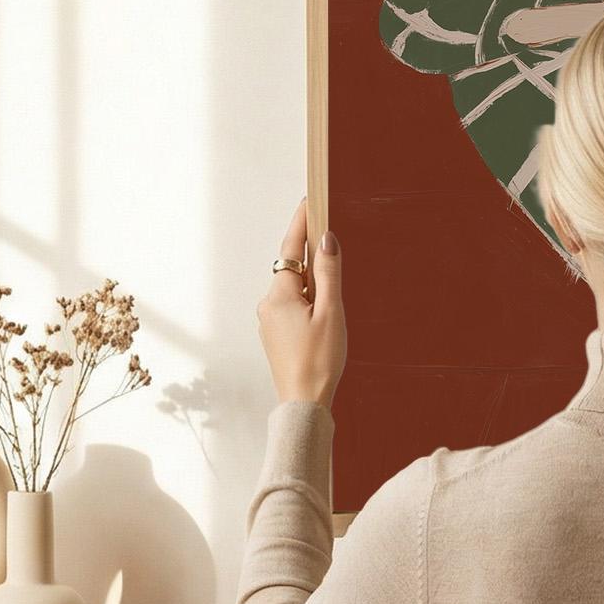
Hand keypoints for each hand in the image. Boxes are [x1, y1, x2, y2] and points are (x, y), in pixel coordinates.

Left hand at [257, 194, 345, 407]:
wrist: (304, 402)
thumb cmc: (319, 361)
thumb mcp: (332, 313)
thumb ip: (329, 274)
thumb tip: (327, 240)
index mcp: (280, 295)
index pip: (291, 248)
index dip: (302, 223)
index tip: (309, 201)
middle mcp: (268, 304)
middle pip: (294, 270)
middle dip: (314, 263)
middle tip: (334, 255)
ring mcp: (269, 321)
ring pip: (294, 291)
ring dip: (313, 290)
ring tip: (333, 311)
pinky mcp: (274, 335)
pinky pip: (292, 308)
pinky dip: (308, 306)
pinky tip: (323, 322)